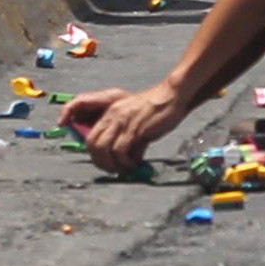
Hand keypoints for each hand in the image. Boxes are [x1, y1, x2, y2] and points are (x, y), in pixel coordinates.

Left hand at [63, 80, 179, 172]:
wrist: (173, 95)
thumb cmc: (157, 107)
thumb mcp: (135, 119)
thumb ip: (127, 136)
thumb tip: (126, 158)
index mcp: (111, 113)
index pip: (91, 138)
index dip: (95, 156)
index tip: (105, 164)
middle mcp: (113, 117)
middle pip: (93, 145)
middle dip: (101, 162)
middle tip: (114, 170)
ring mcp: (123, 122)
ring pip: (103, 149)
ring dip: (113, 164)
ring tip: (125, 168)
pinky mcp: (135, 129)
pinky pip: (121, 151)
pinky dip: (126, 162)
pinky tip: (135, 162)